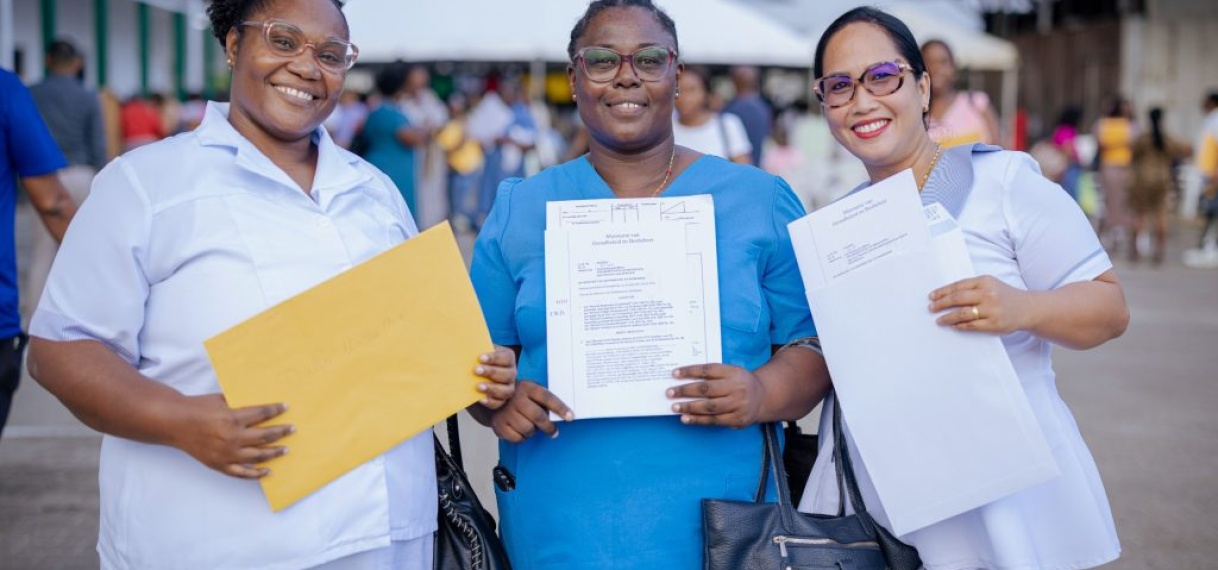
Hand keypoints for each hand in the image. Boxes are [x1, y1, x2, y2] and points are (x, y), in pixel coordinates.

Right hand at [171, 394, 292, 478]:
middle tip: (292, 429)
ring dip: (274, 453)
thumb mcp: (221, 400)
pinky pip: (242, 473)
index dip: (275, 410)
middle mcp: (231, 438)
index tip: (286, 407)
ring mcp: (226, 454)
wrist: (175, 423)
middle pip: (265, 436)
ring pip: (257, 456)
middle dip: (281, 432)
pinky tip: (268, 472)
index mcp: (232, 418)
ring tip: (285, 449)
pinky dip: (256, 474)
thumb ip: (240, 405)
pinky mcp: (219, 465)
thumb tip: (261, 406)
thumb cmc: (198, 408)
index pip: (261, 414)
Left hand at [474, 346, 516, 409]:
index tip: (480, 357)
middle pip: (507, 374)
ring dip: (492, 388)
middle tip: (476, 370)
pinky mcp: (502, 400)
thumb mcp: (479, 352)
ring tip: (478, 386)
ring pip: (506, 390)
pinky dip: (490, 402)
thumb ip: (476, 348)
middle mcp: (511, 373)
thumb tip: (466, 346)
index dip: (494, 358)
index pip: (506, 357)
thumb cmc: (478, 360)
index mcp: (508, 358)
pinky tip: (481, 399)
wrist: (475, 375)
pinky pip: (499, 403)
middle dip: (492, 372)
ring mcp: (508, 387)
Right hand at [490, 381, 573, 442]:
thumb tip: (563, 414)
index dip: (560, 408)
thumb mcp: (530, 390)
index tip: (570, 417)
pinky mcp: (499, 425)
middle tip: (554, 432)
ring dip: (533, 432)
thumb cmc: (518, 396)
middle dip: (549, 427)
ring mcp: (507, 413)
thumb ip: (544, 400)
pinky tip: (520, 431)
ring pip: (528, 429)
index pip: (547, 398)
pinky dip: (522, 438)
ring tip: (532, 427)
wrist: (491, 398)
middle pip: (538, 417)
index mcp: (528, 388)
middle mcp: (517, 399)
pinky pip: (517, 438)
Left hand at [667, 364, 764, 427]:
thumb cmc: (740, 383)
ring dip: (689, 407)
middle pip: (707, 389)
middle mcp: (736, 388)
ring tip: (675, 407)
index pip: (708, 370)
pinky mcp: (737, 419)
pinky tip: (685, 418)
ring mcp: (737, 405)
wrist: (764, 398)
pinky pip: (714, 420)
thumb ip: (713, 374)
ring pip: (709, 407)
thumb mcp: (732, 372)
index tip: (674, 373)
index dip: (690, 371)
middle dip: (685, 391)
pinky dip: (698, 420)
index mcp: (733, 372)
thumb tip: (684, 377)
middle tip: (670, 392)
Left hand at [930, 275, 1032, 333]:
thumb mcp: (990, 285)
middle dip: (942, 303)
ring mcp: (992, 309)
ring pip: (963, 313)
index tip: (932, 296)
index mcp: (984, 281)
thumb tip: (946, 295)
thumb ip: (972, 287)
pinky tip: (953, 326)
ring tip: (939, 320)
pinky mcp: (994, 323)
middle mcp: (988, 294)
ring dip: (948, 317)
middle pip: (958, 298)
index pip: (958, 286)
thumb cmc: (1003, 296)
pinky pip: (972, 325)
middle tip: (931, 308)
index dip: (943, 291)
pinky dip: (960, 326)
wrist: (1027, 308)